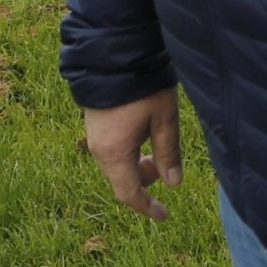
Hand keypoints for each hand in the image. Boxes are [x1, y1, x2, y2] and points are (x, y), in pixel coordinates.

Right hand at [83, 88, 181, 220]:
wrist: (112, 51)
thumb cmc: (142, 84)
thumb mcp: (163, 118)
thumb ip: (168, 152)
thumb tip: (173, 183)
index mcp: (114, 153)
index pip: (129, 193)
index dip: (147, 207)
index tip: (165, 216)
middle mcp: (98, 148)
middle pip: (121, 179)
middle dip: (145, 181)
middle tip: (166, 168)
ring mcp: (93, 134)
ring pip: (115, 164)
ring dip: (136, 165)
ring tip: (157, 147)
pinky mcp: (93, 121)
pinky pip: (110, 149)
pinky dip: (127, 152)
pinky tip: (143, 133)